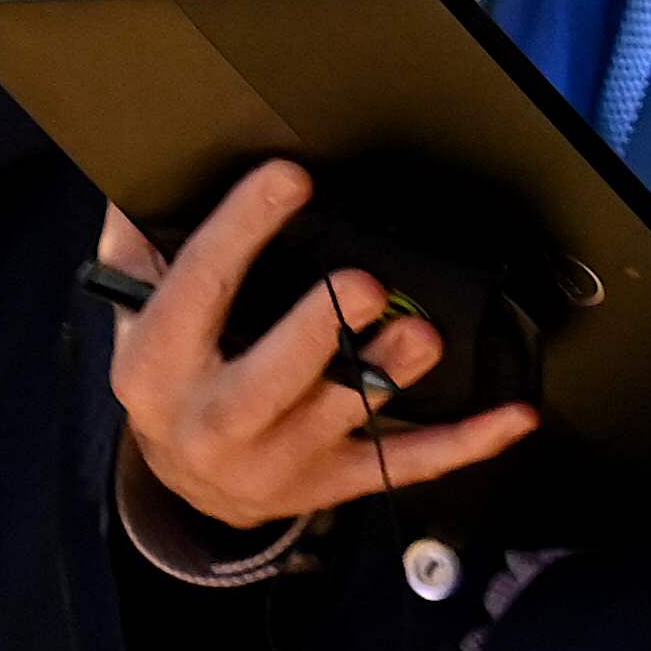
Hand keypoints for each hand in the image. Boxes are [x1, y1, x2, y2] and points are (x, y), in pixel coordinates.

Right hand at [104, 162, 541, 529]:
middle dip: (316, 333)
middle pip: (263, 384)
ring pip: (341, 421)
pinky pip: (405, 465)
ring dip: (388, 376)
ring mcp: (277, 462)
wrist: (183, 483)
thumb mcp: (137, 309)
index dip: (240, 231)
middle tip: (363, 283)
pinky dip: (466, 443)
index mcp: (158, 367)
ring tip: (422, 332)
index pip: (196, 291)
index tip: (290, 177)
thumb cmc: (173, 372)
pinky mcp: (332, 483)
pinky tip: (513, 416)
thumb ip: (140, 241)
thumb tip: (148, 166)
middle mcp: (213, 423)